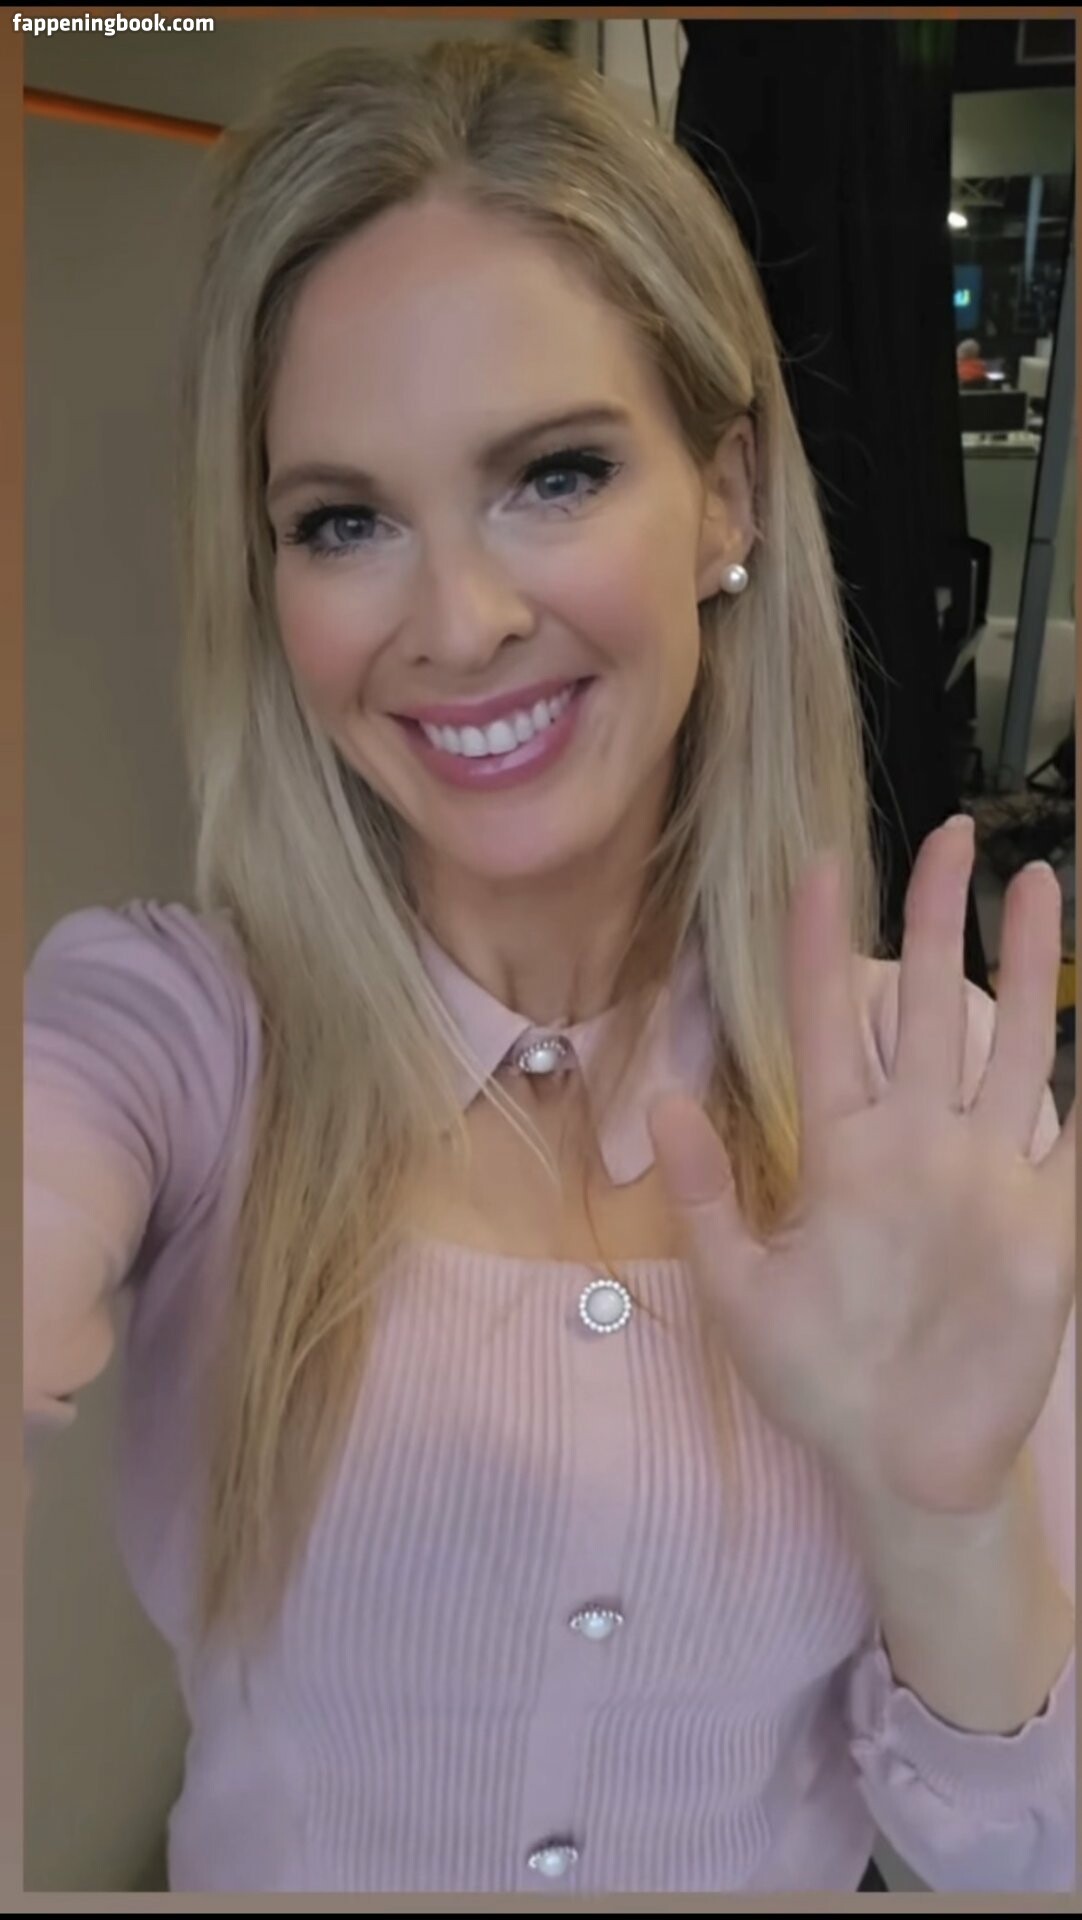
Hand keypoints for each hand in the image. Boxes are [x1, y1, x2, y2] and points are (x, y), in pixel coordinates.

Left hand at [648, 816, 1074, 1515]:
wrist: (901, 1465)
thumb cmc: (815, 1378)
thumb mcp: (739, 1288)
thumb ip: (705, 1194)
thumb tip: (659, 1098)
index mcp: (840, 1150)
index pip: (827, 1021)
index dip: (820, 945)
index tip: (818, 865)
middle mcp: (915, 1142)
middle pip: (926, 1007)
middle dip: (936, 920)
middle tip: (951, 835)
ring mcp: (983, 1174)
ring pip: (1007, 1044)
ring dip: (1021, 967)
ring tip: (1034, 882)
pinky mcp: (1041, 1222)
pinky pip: (1073, 1133)